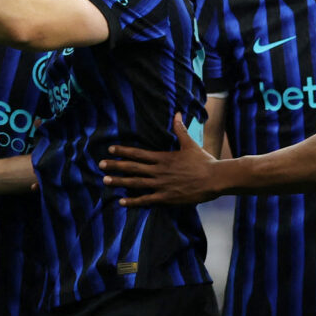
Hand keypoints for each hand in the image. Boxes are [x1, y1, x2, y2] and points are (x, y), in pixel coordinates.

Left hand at [99, 113, 218, 206]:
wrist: (215, 179)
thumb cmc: (203, 161)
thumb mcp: (190, 143)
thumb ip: (180, 129)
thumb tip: (177, 113)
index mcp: (163, 157)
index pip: (138, 153)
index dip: (123, 151)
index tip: (110, 150)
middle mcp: (159, 171)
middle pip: (133, 168)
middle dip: (115, 166)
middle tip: (100, 165)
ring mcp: (161, 185)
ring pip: (136, 183)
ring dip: (119, 182)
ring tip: (105, 180)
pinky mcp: (167, 198)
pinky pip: (146, 200)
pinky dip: (133, 201)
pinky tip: (122, 202)